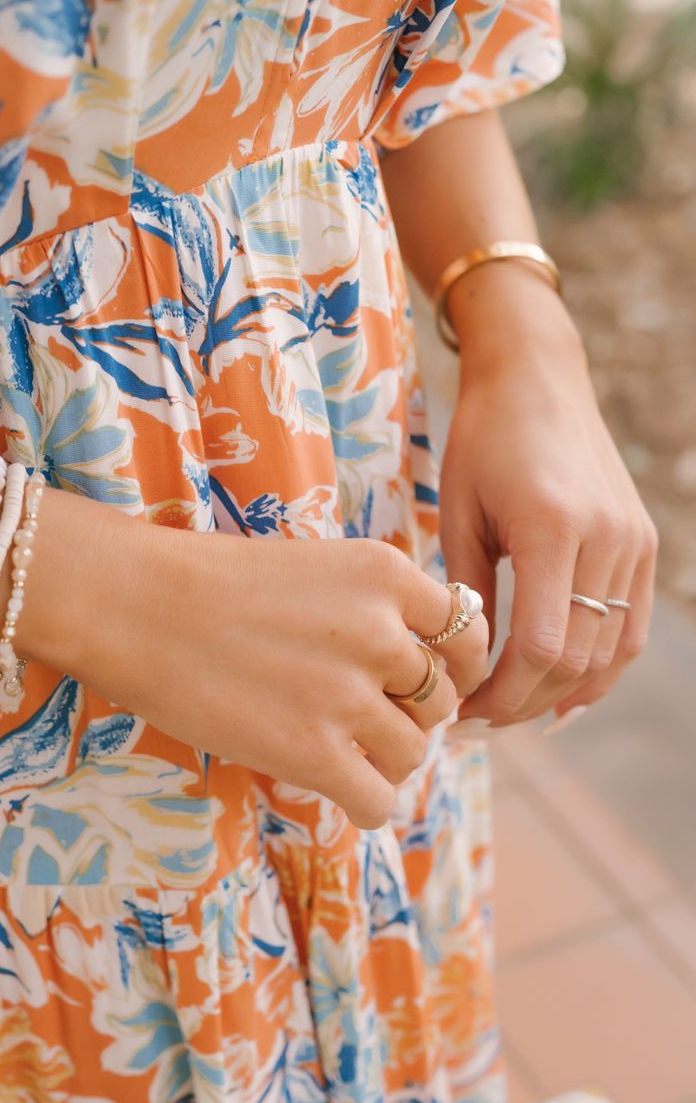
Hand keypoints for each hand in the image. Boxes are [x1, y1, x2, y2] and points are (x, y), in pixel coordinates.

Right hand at [26, 495, 488, 830]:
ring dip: (386, 760)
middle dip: (410, 714)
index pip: (464, 632)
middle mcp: (381, 632)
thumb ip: (373, 608)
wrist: (133, 605)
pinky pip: (379, 800)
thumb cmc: (210, 583)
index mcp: (386, 574)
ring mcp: (348, 695)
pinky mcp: (312, 752)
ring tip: (344, 752)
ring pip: (414, 752)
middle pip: (440, 698)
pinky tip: (342, 792)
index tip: (418, 681)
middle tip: (363, 718)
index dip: (450, 664)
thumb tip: (423, 667)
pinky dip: (369, 804)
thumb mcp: (315, 567)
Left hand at [439, 313, 656, 726]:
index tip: (461, 711)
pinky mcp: (643, 545)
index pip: (540, 646)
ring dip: (560, 694)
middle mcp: (607, 540)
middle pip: (576, 660)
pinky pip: (629, 629)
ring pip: (609, 654)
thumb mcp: (460, 514)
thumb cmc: (482, 440)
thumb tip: (465, 669)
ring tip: (509, 712)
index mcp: (553, 529)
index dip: (501, 694)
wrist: (538, 379)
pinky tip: (558, 693)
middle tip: (474, 723)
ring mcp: (633, 543)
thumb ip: (467, 595)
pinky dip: (598, 669)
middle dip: (523, 703)